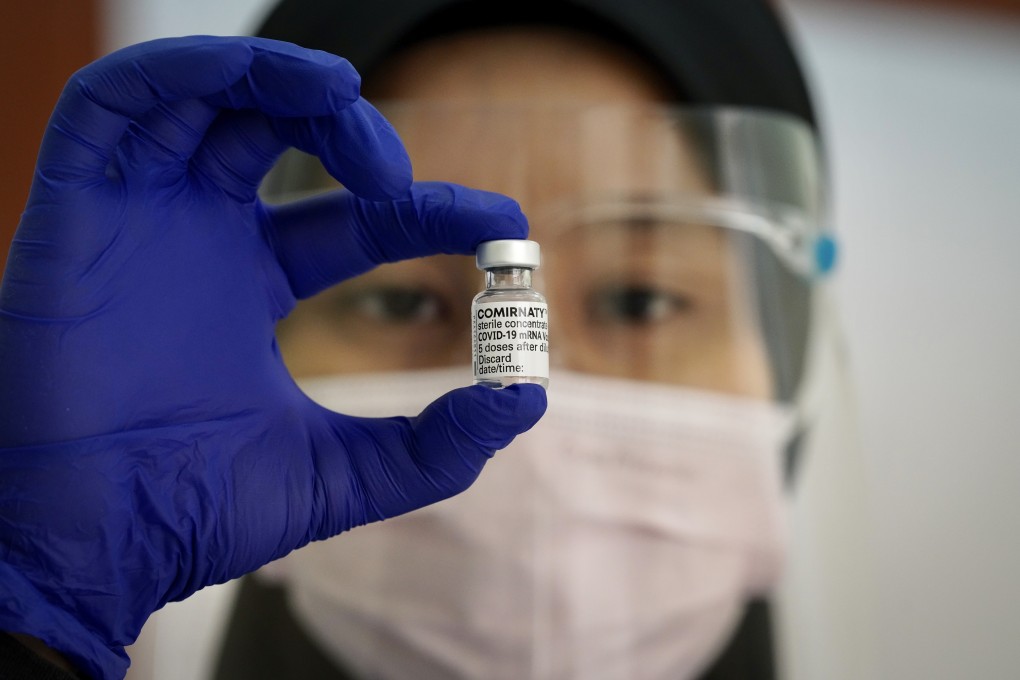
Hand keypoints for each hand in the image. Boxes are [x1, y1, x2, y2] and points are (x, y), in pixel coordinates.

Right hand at [0, 36, 545, 678]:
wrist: (91, 547)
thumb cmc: (196, 514)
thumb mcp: (341, 476)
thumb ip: (433, 448)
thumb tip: (524, 402)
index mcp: (252, 288)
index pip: (354, 219)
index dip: (427, 207)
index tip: (500, 223)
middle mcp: (200, 240)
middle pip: (283, 139)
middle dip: (355, 135)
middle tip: (401, 176)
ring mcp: (140, 217)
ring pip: (208, 99)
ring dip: (283, 80)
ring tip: (346, 99)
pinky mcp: (75, 205)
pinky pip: (114, 102)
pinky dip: (189, 70)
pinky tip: (272, 82)